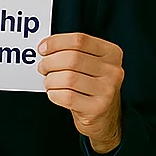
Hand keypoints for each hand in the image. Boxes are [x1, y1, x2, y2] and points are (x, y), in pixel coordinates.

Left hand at [39, 33, 123, 153]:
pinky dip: (53, 93)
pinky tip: (55, 93)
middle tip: (43, 67)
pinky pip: (66, 97)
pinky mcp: (97, 108)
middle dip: (49, 62)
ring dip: (50, 79)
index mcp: (112, 53)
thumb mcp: (89, 62)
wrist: (104, 115)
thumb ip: (71, 50)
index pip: (79, 40)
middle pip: (71, 58)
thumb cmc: (90, 82)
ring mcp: (107, 90)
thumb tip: (44, 47)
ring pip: (67, 78)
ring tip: (49, 81)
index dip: (55, 42)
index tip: (42, 48)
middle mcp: (113, 71)